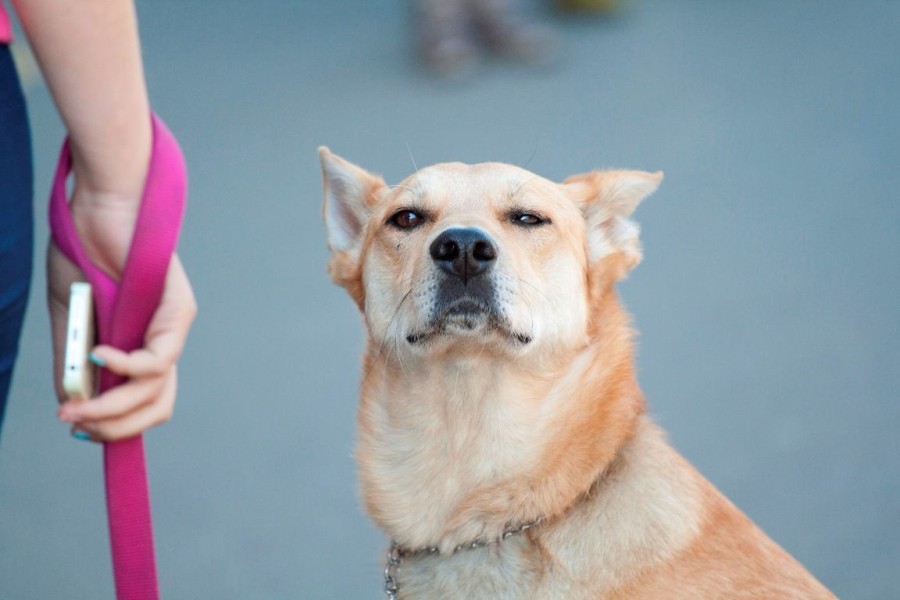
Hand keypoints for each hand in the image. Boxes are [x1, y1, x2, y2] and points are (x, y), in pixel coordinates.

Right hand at [48, 187, 195, 440]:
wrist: (97, 208)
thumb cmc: (84, 253)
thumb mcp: (72, 318)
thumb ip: (74, 362)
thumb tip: (72, 405)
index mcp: (139, 344)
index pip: (142, 400)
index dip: (115, 425)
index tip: (77, 431)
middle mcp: (163, 340)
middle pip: (156, 406)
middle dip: (114, 427)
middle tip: (74, 426)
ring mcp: (175, 326)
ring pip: (155, 389)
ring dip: (111, 408)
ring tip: (75, 409)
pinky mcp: (180, 309)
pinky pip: (158, 358)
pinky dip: (124, 365)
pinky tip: (97, 356)